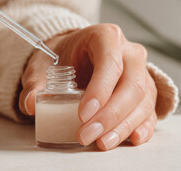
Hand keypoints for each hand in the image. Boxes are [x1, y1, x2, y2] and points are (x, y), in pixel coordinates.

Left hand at [19, 24, 157, 150]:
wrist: (76, 54)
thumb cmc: (63, 55)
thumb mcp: (43, 63)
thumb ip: (35, 82)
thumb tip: (31, 103)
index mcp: (106, 37)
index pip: (110, 63)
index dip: (100, 90)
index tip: (83, 114)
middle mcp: (129, 52)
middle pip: (131, 85)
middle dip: (110, 115)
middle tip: (87, 134)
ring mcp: (141, 71)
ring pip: (143, 100)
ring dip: (123, 125)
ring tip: (102, 142)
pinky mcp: (146, 91)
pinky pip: (149, 110)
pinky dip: (142, 126)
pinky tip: (132, 139)